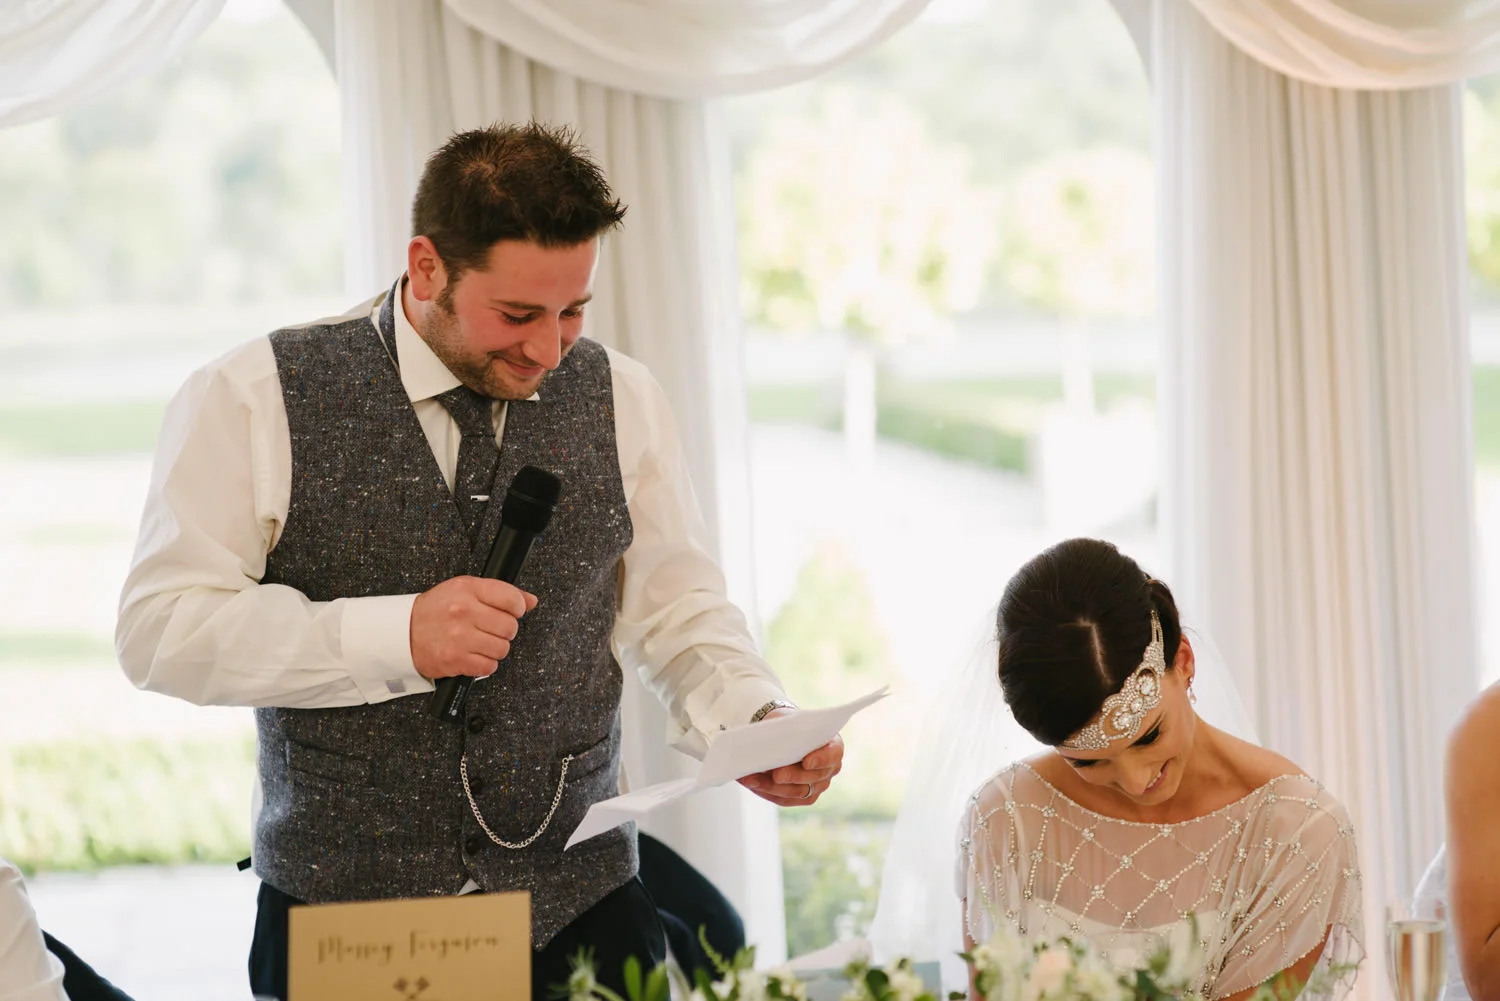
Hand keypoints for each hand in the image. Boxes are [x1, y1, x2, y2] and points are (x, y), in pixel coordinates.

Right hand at [410, 576, 537, 680]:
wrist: (403, 633)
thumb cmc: (435, 611)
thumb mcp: (464, 590)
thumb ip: (500, 592)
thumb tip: (530, 600)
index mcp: (467, 589)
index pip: (511, 598)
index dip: (517, 607)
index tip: (512, 611)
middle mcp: (463, 612)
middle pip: (510, 627)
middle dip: (505, 630)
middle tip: (491, 629)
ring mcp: (460, 637)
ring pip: (502, 648)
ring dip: (495, 648)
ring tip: (480, 643)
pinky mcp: (456, 660)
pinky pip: (490, 666)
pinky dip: (485, 664)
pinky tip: (474, 655)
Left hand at [737, 707, 843, 806]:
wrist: (782, 734)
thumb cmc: (789, 725)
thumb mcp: (789, 721)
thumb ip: (789, 733)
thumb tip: (773, 745)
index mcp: (833, 745)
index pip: (833, 754)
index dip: (821, 760)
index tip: (806, 762)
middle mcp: (829, 769)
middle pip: (813, 777)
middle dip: (792, 776)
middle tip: (776, 774)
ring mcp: (817, 785)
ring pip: (796, 792)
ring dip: (772, 787)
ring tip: (752, 779)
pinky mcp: (801, 797)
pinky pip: (784, 799)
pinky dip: (766, 792)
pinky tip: (752, 783)